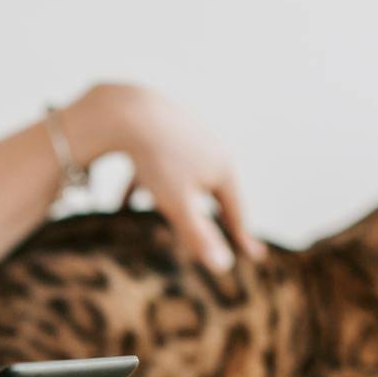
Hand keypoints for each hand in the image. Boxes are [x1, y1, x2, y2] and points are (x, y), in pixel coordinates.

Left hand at [76, 82, 264, 272]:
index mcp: (222, 169)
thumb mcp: (179, 203)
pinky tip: (123, 203)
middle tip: (226, 233)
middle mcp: (211, 151)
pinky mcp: (162, 134)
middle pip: (214, 194)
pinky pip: (156, 170)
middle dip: (214, 217)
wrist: (129, 109)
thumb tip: (223, 267)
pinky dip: (144, 189)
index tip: (254, 256)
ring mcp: (188, 139)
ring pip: (183, 181)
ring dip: (173, 204)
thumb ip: (199, 236)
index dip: (243, 237)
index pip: (236, 212)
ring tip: (171, 223)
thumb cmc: (158, 158)